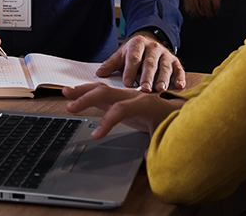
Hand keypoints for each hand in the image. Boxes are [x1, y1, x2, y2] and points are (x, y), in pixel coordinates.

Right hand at [63, 82, 183, 138]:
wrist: (180, 110)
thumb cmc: (174, 122)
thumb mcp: (167, 135)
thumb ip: (157, 146)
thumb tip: (147, 157)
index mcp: (144, 104)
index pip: (120, 110)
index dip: (106, 122)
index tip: (96, 136)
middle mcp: (133, 96)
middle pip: (106, 93)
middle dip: (87, 99)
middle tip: (70, 108)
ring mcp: (126, 96)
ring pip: (102, 89)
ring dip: (83, 91)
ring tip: (65, 92)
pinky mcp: (122, 99)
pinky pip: (103, 93)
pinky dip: (88, 92)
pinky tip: (76, 93)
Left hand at [97, 31, 185, 92]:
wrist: (149, 43)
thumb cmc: (133, 54)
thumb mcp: (121, 56)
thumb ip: (111, 65)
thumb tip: (99, 73)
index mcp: (137, 44)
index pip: (134, 58)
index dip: (130, 71)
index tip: (127, 83)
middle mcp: (153, 47)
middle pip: (150, 63)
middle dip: (147, 77)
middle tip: (144, 89)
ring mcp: (165, 54)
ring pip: (164, 66)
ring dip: (163, 78)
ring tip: (160, 89)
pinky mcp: (175, 61)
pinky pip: (179, 69)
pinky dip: (180, 78)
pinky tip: (179, 87)